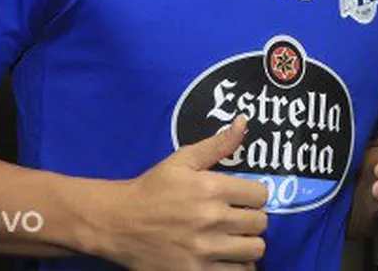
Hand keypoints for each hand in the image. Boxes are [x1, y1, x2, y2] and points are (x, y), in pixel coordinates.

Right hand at [97, 115, 268, 269]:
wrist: (116, 223)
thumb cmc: (152, 189)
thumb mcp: (183, 160)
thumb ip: (218, 144)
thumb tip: (244, 121)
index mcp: (211, 188)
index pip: (261, 194)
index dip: (254, 195)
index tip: (243, 198)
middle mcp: (211, 219)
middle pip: (260, 223)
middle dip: (252, 219)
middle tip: (237, 218)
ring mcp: (203, 249)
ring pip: (255, 249)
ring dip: (248, 244)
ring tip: (234, 239)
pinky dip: (238, 266)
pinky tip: (227, 257)